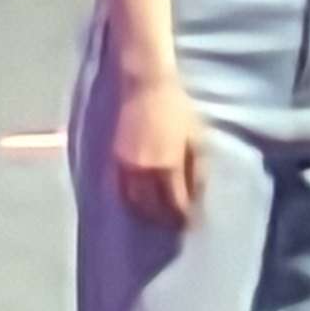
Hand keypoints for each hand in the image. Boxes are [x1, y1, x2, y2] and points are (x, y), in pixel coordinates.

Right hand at [109, 69, 202, 228]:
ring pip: (133, 204)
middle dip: (166, 220)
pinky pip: (119, 192)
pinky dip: (130, 202)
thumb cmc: (176, 109)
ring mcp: (125, 167)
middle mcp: (143, 172)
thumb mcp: (196, 138)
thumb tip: (196, 196)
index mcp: (167, 166)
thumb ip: (196, 169)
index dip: (184, 218)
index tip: (192, 223)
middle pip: (153, 210)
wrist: (144, 86)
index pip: (175, 205)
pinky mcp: (113, 161)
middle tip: (177, 224)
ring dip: (147, 214)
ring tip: (159, 217)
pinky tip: (140, 203)